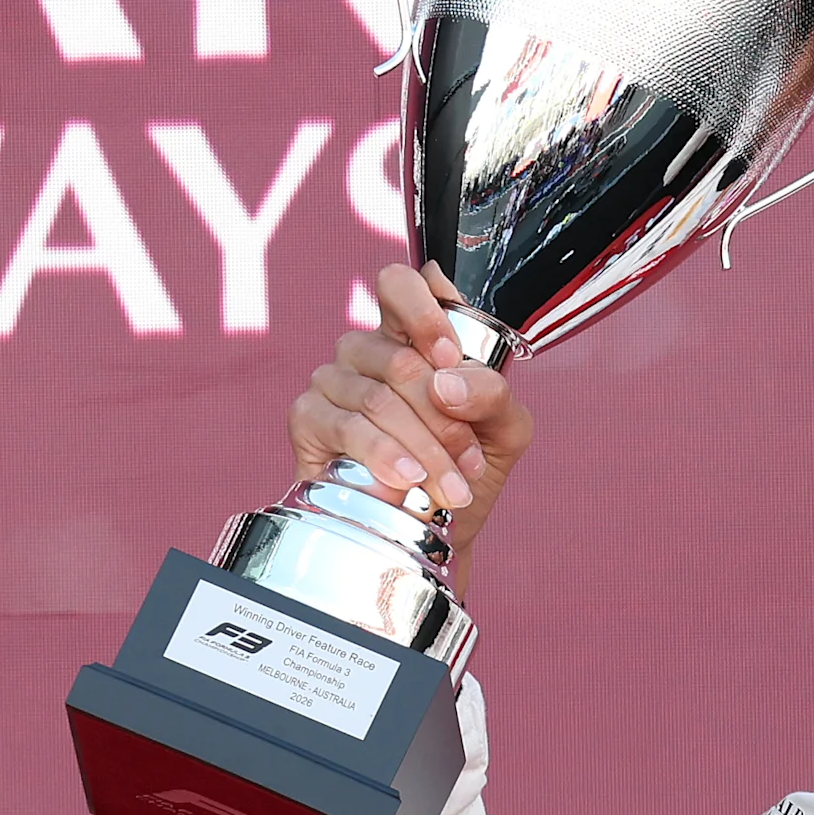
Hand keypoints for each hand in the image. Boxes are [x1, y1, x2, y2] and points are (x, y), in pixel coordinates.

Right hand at [290, 264, 534, 566]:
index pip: (402, 284)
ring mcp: (333, 381)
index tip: (450, 358)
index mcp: (413, 334)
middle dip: (445, 419)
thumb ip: (494, 394)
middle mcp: (367, 349)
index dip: (426, 314)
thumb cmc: (469, 467)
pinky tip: (406, 479)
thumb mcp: (505, 429)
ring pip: (378, 399)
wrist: (440, 530)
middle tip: (469, 462)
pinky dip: (384, 455)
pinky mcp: (308, 419)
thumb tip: (449, 384)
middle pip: (399, 359)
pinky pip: (346, 426)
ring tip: (451, 488)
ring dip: (424, 448)